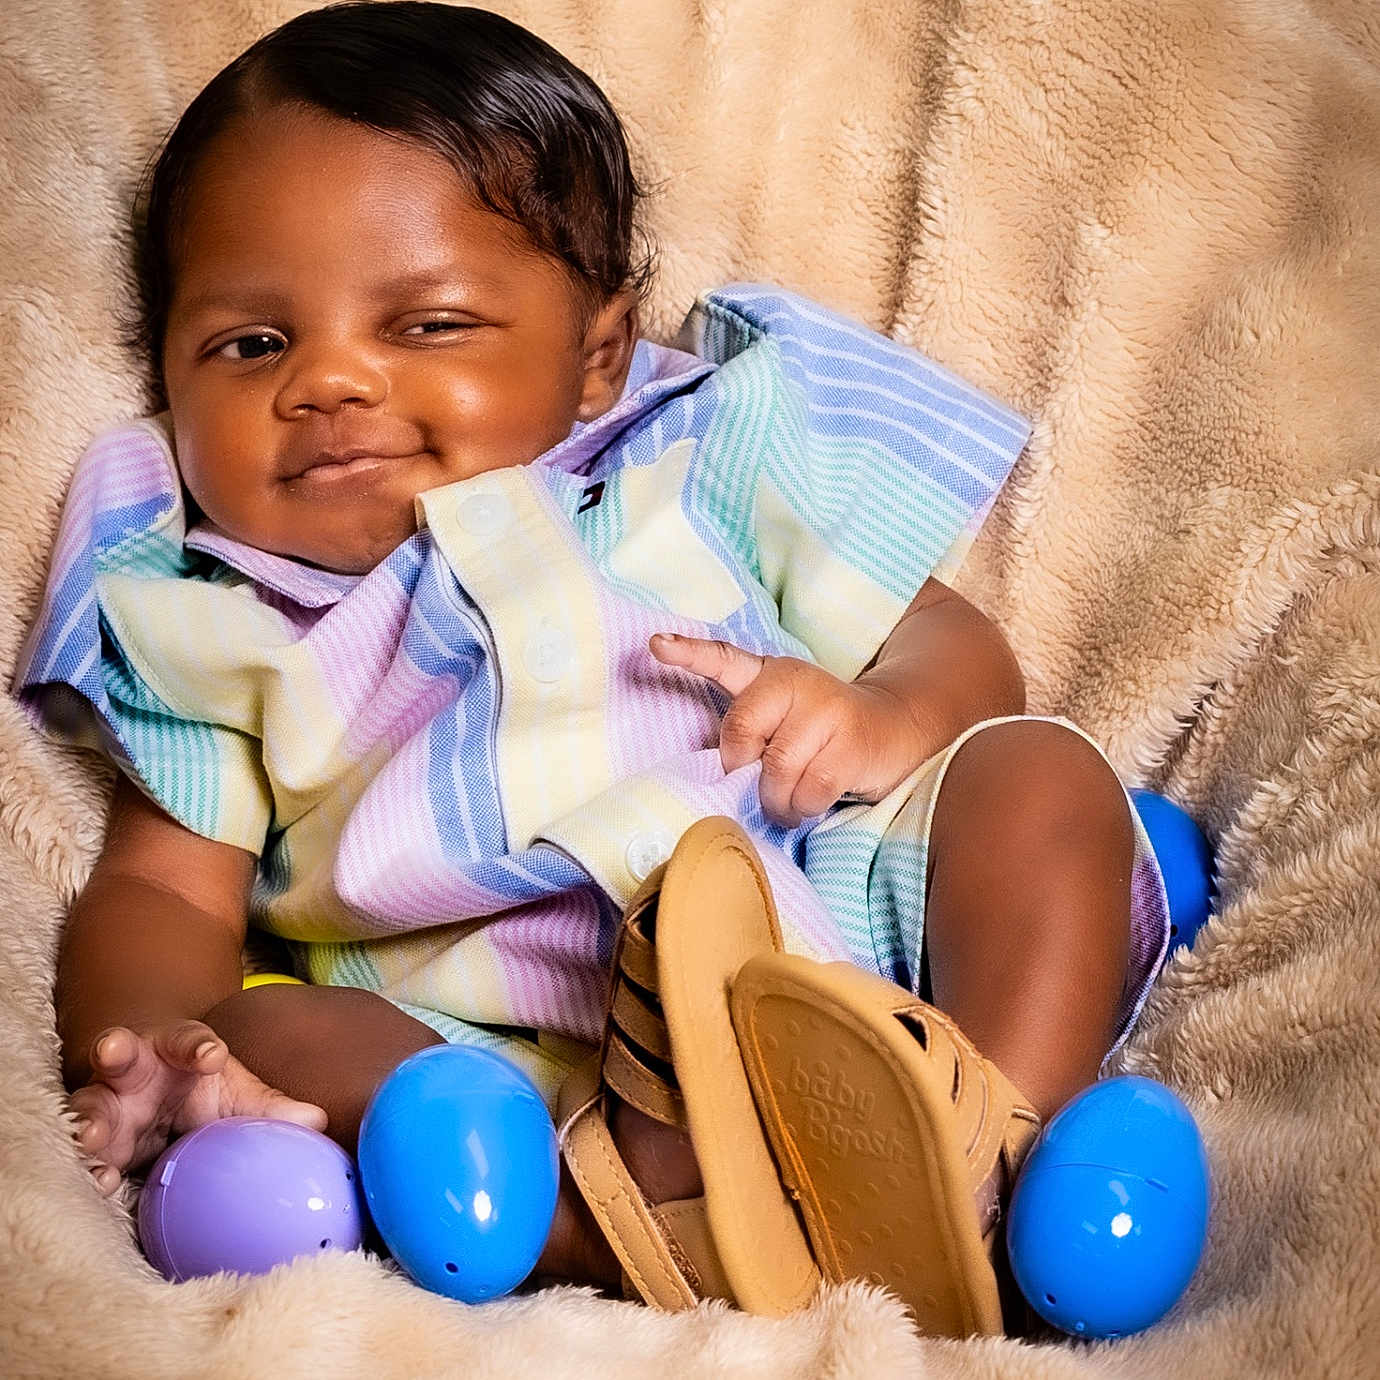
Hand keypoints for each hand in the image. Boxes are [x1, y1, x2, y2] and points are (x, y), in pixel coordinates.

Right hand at [69, 1021, 327, 1194]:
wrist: (154, 1098)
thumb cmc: (201, 1088)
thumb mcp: (235, 1093)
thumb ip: (270, 1106)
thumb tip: (319, 1122)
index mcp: (175, 1048)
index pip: (186, 1038)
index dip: (197, 1044)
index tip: (212, 1054)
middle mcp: (133, 1070)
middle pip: (120, 1054)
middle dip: (115, 1050)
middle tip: (113, 1050)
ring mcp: (105, 1104)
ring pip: (89, 1104)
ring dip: (90, 1119)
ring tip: (93, 1139)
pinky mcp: (93, 1142)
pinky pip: (86, 1154)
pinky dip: (90, 1168)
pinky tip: (99, 1182)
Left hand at [650, 633, 927, 826]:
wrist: (896, 727)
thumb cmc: (822, 734)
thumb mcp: (782, 719)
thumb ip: (749, 732)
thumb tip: (724, 775)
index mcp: (769, 674)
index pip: (723, 659)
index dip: (688, 652)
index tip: (656, 645)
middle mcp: (796, 682)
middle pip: (742, 733)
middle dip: (744, 771)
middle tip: (761, 782)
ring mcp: (826, 710)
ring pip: (776, 772)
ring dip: (778, 800)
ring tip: (792, 797)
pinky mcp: (851, 743)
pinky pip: (808, 791)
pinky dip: (805, 807)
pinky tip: (814, 799)